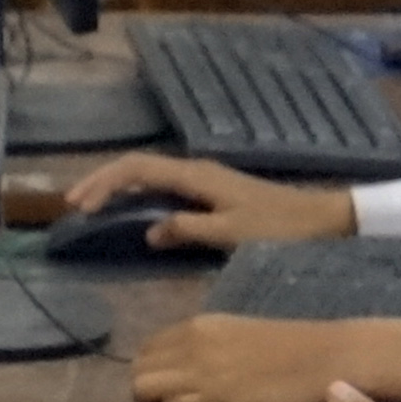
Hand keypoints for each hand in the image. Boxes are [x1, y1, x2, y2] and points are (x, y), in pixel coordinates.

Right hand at [61, 152, 352, 248]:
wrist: (326, 220)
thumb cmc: (281, 229)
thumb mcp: (232, 234)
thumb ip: (187, 229)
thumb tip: (149, 230)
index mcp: (196, 175)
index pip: (136, 168)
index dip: (104, 183)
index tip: (80, 206)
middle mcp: (197, 170)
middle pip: (137, 167)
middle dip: (103, 183)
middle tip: (74, 205)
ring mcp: (205, 179)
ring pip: (150, 175)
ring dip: (119, 188)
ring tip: (94, 208)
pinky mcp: (213, 191)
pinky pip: (165, 187)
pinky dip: (141, 196)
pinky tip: (135, 215)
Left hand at [128, 314, 400, 401]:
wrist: (322, 358)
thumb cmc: (288, 347)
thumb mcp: (236, 334)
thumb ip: (205, 344)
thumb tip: (180, 362)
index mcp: (198, 325)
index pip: (148, 347)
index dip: (149, 367)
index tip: (161, 382)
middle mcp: (191, 344)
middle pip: (138, 367)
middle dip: (144, 386)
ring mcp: (200, 371)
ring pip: (144, 386)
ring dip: (152, 401)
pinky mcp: (214, 398)